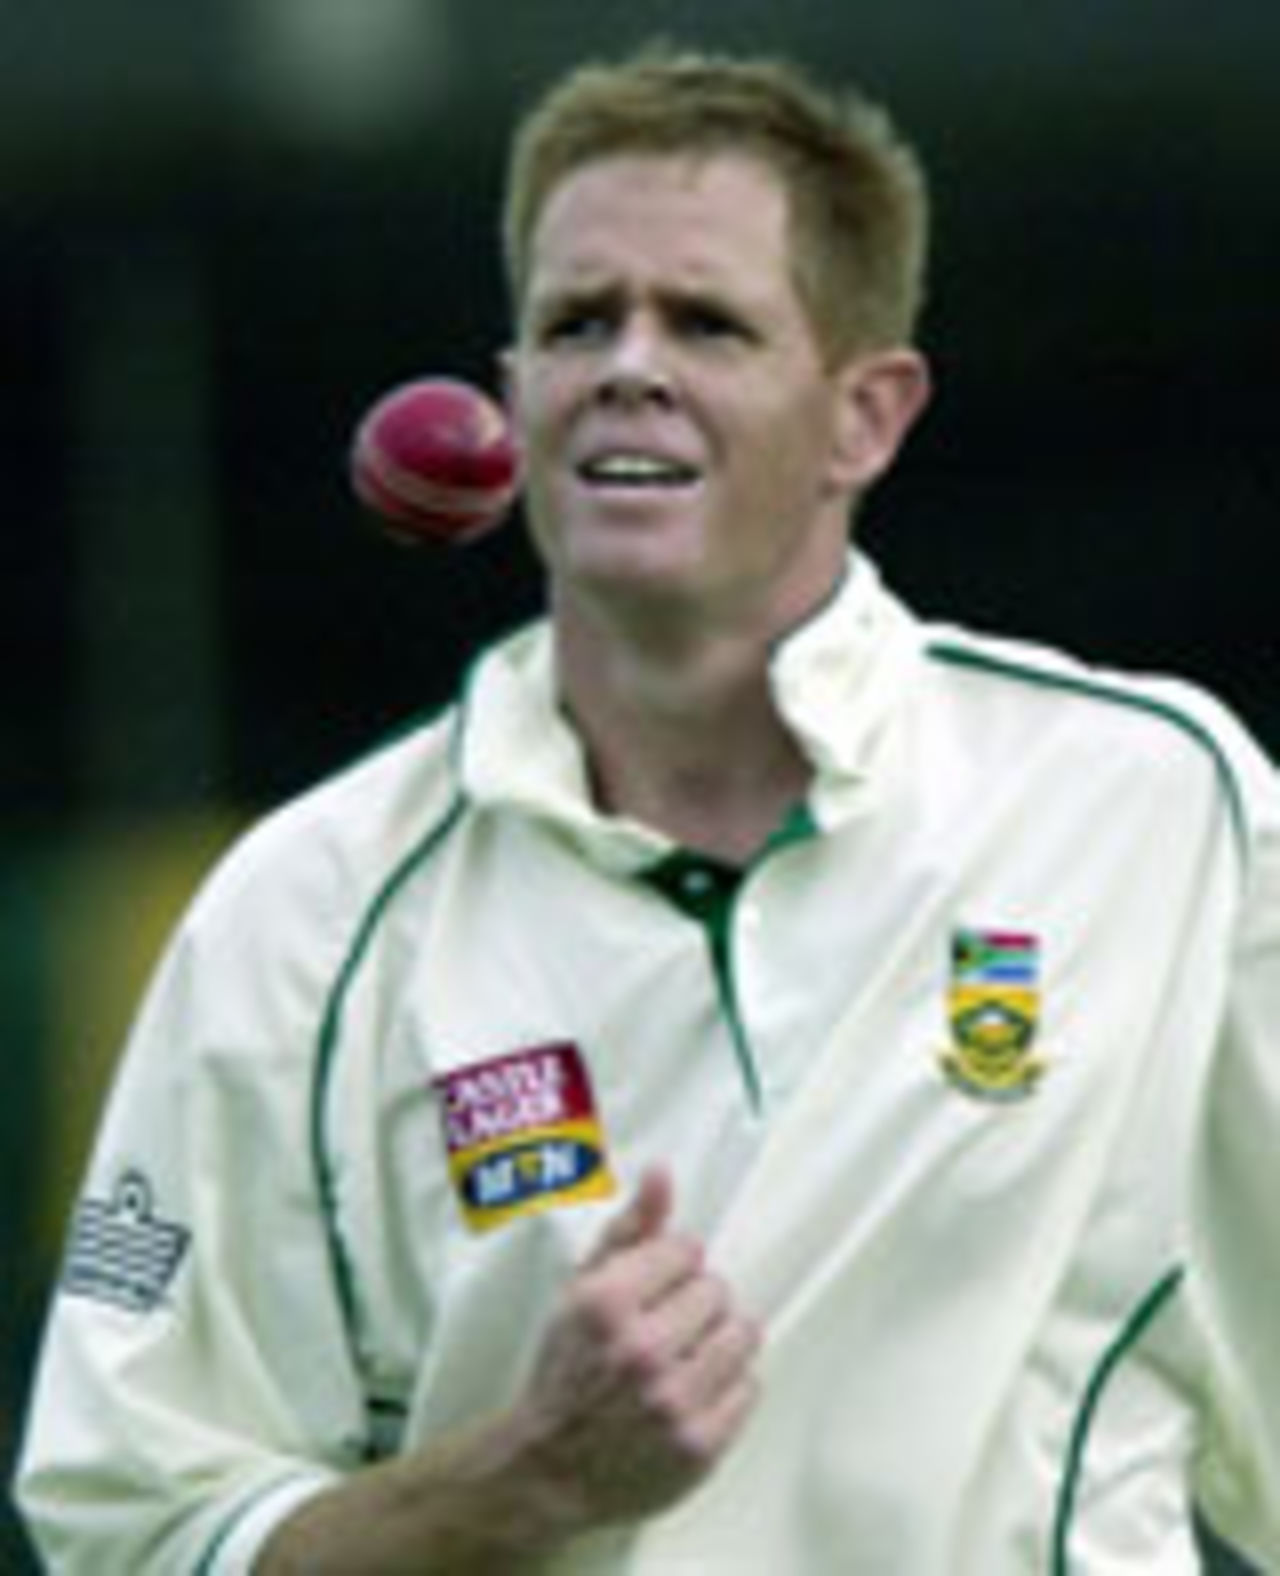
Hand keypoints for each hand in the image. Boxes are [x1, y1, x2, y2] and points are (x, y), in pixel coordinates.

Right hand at [513, 1166, 762, 1531]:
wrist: (548, 1470)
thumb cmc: (566, 1372)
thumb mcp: (580, 1290)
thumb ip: (628, 1230)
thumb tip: (662, 1174)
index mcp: (606, 1303)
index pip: (687, 1249)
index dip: (671, 1267)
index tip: (653, 1290)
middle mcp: (641, 1350)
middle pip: (717, 1289)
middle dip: (694, 1304)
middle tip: (666, 1329)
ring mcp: (673, 1402)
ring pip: (743, 1333)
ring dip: (719, 1341)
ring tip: (686, 1357)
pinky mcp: (699, 1446)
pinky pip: (750, 1387)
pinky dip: (727, 1387)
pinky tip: (693, 1392)